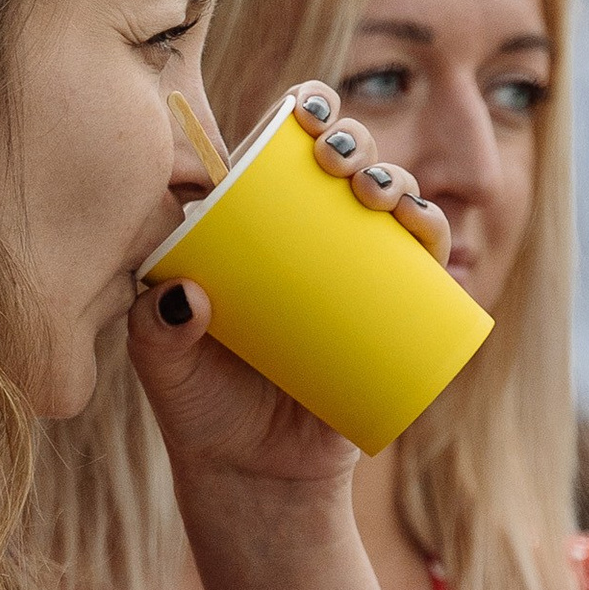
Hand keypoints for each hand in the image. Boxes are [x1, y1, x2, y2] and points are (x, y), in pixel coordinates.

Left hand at [127, 85, 447, 495]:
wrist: (255, 477)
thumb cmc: (198, 409)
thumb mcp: (162, 365)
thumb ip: (156, 330)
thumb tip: (188, 296)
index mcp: (252, 225)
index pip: (278, 149)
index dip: (300, 112)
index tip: (303, 112)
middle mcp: (309, 238)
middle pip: (341, 163)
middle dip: (352, 140)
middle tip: (340, 161)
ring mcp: (355, 273)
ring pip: (388, 202)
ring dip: (396, 178)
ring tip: (379, 194)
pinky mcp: (392, 314)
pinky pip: (422, 264)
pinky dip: (431, 234)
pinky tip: (426, 224)